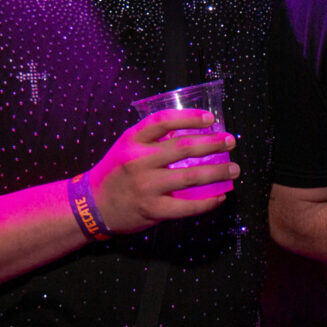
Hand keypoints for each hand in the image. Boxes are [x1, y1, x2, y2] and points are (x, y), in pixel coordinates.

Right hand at [86, 110, 238, 231]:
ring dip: (217, 172)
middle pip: (183, 148)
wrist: (93, 205)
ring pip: (190, 177)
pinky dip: (207, 201)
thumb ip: (152, 139)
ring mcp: (146, 186)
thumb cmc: (116, 173)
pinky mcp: (153, 209)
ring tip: (233, 170)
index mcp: (132, 140)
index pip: (163, 121)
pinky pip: (187, 206)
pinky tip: (219, 196)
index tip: (210, 119)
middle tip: (231, 142)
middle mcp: (139, 161)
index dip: (189, 117)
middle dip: (213, 143)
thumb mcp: (126, 147)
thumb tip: (190, 132)